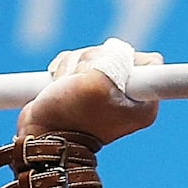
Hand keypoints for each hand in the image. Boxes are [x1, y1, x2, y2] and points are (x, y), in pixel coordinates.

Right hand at [17, 38, 161, 143]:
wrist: (39, 138)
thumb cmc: (69, 116)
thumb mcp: (97, 83)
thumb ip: (116, 59)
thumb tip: (118, 49)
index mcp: (143, 105)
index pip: (149, 62)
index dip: (123, 59)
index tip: (107, 75)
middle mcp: (127, 98)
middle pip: (115, 54)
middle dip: (91, 61)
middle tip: (79, 84)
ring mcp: (104, 92)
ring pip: (93, 56)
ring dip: (72, 65)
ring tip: (64, 88)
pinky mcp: (84, 88)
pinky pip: (77, 62)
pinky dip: (64, 68)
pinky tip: (57, 84)